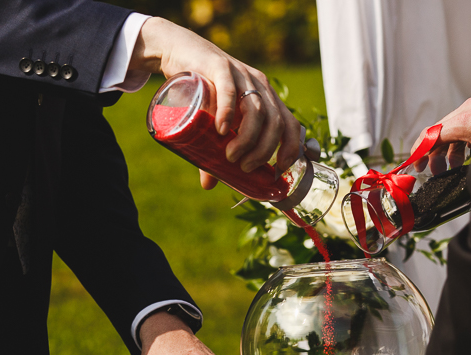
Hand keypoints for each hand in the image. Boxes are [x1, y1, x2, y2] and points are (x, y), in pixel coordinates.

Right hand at [129, 18, 302, 183]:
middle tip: (244, 167)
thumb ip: (213, 152)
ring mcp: (241, 74)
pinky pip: (230, 90)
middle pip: (275, 123)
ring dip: (247, 139)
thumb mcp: (210, 123)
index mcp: (266, 98)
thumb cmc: (200, 91)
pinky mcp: (219, 65)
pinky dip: (228, 112)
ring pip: (256, 110)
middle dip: (264, 151)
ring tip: (231, 157)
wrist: (178, 52)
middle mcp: (259, 85)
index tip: (278, 170)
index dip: (291, 148)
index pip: (291, 124)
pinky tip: (222, 130)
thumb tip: (209, 185)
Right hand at [410, 94, 470, 174]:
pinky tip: (467, 151)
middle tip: (436, 172)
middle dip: (435, 154)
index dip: (419, 152)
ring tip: (454, 166)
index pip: (430, 136)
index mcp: (466, 121)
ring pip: (455, 127)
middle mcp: (469, 109)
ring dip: (450, 148)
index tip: (415, 165)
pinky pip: (467, 123)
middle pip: (441, 131)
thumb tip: (464, 177)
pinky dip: (462, 138)